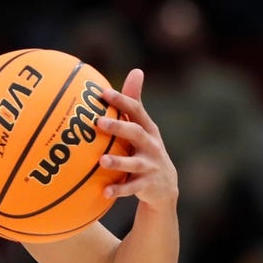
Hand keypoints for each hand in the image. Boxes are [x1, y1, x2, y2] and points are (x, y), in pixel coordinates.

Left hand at [97, 68, 178, 207]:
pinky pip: (132, 187)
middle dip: (118, 126)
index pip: (136, 110)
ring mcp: (150, 165)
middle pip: (136, 133)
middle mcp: (151, 145)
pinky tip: (103, 192)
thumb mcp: (143, 127)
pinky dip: (119, 190)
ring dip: (118, 161)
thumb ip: (134, 102)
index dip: (120, 100)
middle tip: (97, 122)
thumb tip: (136, 70)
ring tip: (101, 161)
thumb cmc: (145, 148)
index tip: (102, 92)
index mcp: (148, 128)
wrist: (164, 186)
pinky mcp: (148, 184)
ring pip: (134, 163)